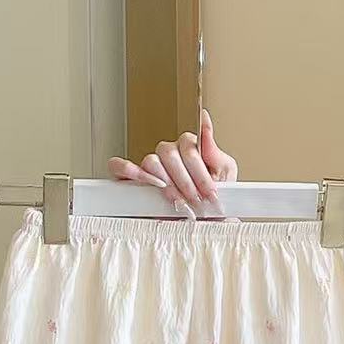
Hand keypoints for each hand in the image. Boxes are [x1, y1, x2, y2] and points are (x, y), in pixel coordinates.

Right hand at [109, 109, 237, 211]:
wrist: (204, 225)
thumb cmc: (212, 201)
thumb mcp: (224, 174)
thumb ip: (214, 150)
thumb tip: (204, 118)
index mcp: (189, 149)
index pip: (188, 146)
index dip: (200, 172)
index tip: (211, 193)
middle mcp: (168, 154)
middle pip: (169, 153)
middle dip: (186, 181)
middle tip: (197, 201)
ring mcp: (150, 166)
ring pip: (151, 161)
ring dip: (168, 184)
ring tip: (180, 202)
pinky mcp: (132, 180)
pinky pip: (119, 166)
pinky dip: (131, 172)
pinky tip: (151, 185)